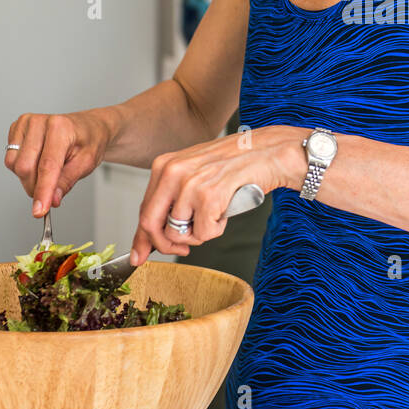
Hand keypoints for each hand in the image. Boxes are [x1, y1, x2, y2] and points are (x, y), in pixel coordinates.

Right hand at [4, 110, 113, 216]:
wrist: (87, 127)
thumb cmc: (88, 141)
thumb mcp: (87, 163)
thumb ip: (67, 181)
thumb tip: (51, 200)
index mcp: (60, 128)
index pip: (47, 166)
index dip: (42, 191)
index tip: (39, 211)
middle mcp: (39, 122)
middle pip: (25, 167)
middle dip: (36, 187)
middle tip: (50, 192)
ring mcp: (25, 124)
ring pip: (14, 165)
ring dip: (28, 177)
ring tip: (48, 170)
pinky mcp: (16, 128)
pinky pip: (10, 158)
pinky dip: (22, 167)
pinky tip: (38, 161)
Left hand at [130, 125, 304, 264]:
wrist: (269, 151)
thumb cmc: (236, 163)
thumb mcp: (195, 173)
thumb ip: (173, 199)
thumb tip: (151, 238)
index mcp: (164, 165)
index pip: (144, 210)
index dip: (142, 238)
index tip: (139, 256)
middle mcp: (172, 172)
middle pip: (151, 225)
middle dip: (165, 245)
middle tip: (183, 250)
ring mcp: (190, 184)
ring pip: (178, 234)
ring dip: (199, 234)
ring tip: (216, 215)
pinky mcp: (209, 196)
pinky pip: (203, 234)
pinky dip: (217, 230)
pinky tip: (226, 211)